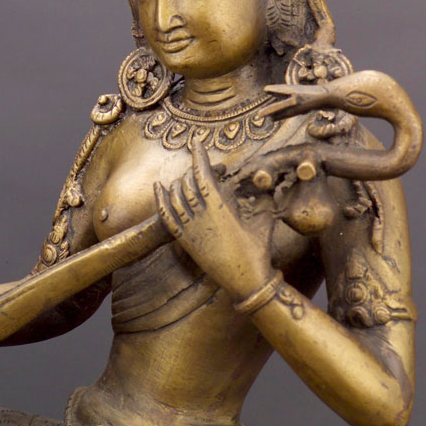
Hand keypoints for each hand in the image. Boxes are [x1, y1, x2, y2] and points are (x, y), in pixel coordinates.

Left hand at [154, 138, 274, 299]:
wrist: (246, 282)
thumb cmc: (258, 252)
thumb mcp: (264, 221)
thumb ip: (263, 200)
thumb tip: (267, 183)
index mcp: (220, 210)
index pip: (203, 176)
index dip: (198, 157)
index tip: (196, 142)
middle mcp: (202, 218)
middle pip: (188, 185)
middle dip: (192, 171)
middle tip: (199, 165)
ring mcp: (191, 230)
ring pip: (175, 198)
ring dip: (178, 183)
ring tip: (185, 176)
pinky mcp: (185, 241)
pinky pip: (167, 217)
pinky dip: (161, 200)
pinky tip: (158, 187)